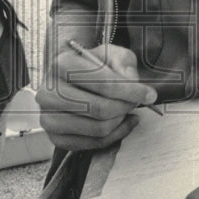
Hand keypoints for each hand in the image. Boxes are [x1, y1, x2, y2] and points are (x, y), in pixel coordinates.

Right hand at [36, 43, 157, 150]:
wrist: (71, 81)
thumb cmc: (92, 67)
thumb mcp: (110, 54)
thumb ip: (123, 62)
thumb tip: (130, 81)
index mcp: (61, 65)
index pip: (101, 83)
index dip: (130, 90)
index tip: (149, 94)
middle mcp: (48, 92)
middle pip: (99, 109)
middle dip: (125, 107)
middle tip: (136, 103)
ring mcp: (49, 117)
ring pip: (97, 129)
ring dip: (120, 121)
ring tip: (127, 110)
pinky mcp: (56, 137)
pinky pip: (93, 144)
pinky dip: (115, 135)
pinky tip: (123, 123)